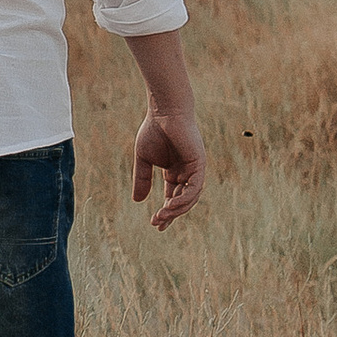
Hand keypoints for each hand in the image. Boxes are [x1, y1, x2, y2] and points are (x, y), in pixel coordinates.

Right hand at [131, 106, 205, 228]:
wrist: (164, 113)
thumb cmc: (154, 130)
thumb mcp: (143, 159)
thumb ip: (142, 179)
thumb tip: (137, 201)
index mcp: (175, 172)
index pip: (172, 198)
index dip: (166, 212)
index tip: (155, 224)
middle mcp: (187, 174)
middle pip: (181, 201)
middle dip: (170, 214)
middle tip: (157, 223)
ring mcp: (195, 170)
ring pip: (190, 198)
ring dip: (176, 209)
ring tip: (162, 216)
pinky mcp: (199, 165)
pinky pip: (194, 188)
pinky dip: (184, 199)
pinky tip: (170, 205)